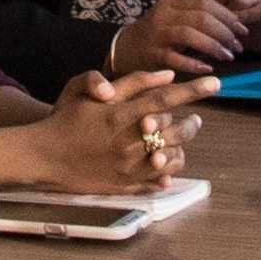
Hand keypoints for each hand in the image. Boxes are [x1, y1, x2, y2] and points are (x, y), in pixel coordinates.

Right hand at [26, 67, 207, 194]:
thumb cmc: (67, 121)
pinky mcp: (125, 185)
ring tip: (180, 140)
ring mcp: (127, 167)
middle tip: (197, 119)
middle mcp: (127, 142)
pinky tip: (165, 161)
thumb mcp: (90, 93)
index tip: (216, 85)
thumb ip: (131, 83)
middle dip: (191, 124)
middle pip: (174, 132)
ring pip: (171, 158)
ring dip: (182, 147)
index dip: (192, 91)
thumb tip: (166, 75)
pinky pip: (158, 180)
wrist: (44, 157)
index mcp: (120, 116)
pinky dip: (168, 171)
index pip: (165, 100)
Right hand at [106, 0, 258, 74]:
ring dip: (213, 46)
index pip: (206, 2)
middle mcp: (164, 14)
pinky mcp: (153, 54)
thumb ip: (198, 16)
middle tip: (238, 47)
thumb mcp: (176, 16)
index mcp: (173, 1)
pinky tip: (208, 68)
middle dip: (224, 32)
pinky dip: (195, 63)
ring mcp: (157, 34)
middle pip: (201, 17)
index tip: (242, 30)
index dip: (228, 16)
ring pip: (190, 34)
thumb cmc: (159, 33)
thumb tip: (234, 23)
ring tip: (227, 57)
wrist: (125, 49)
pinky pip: (176, 58)